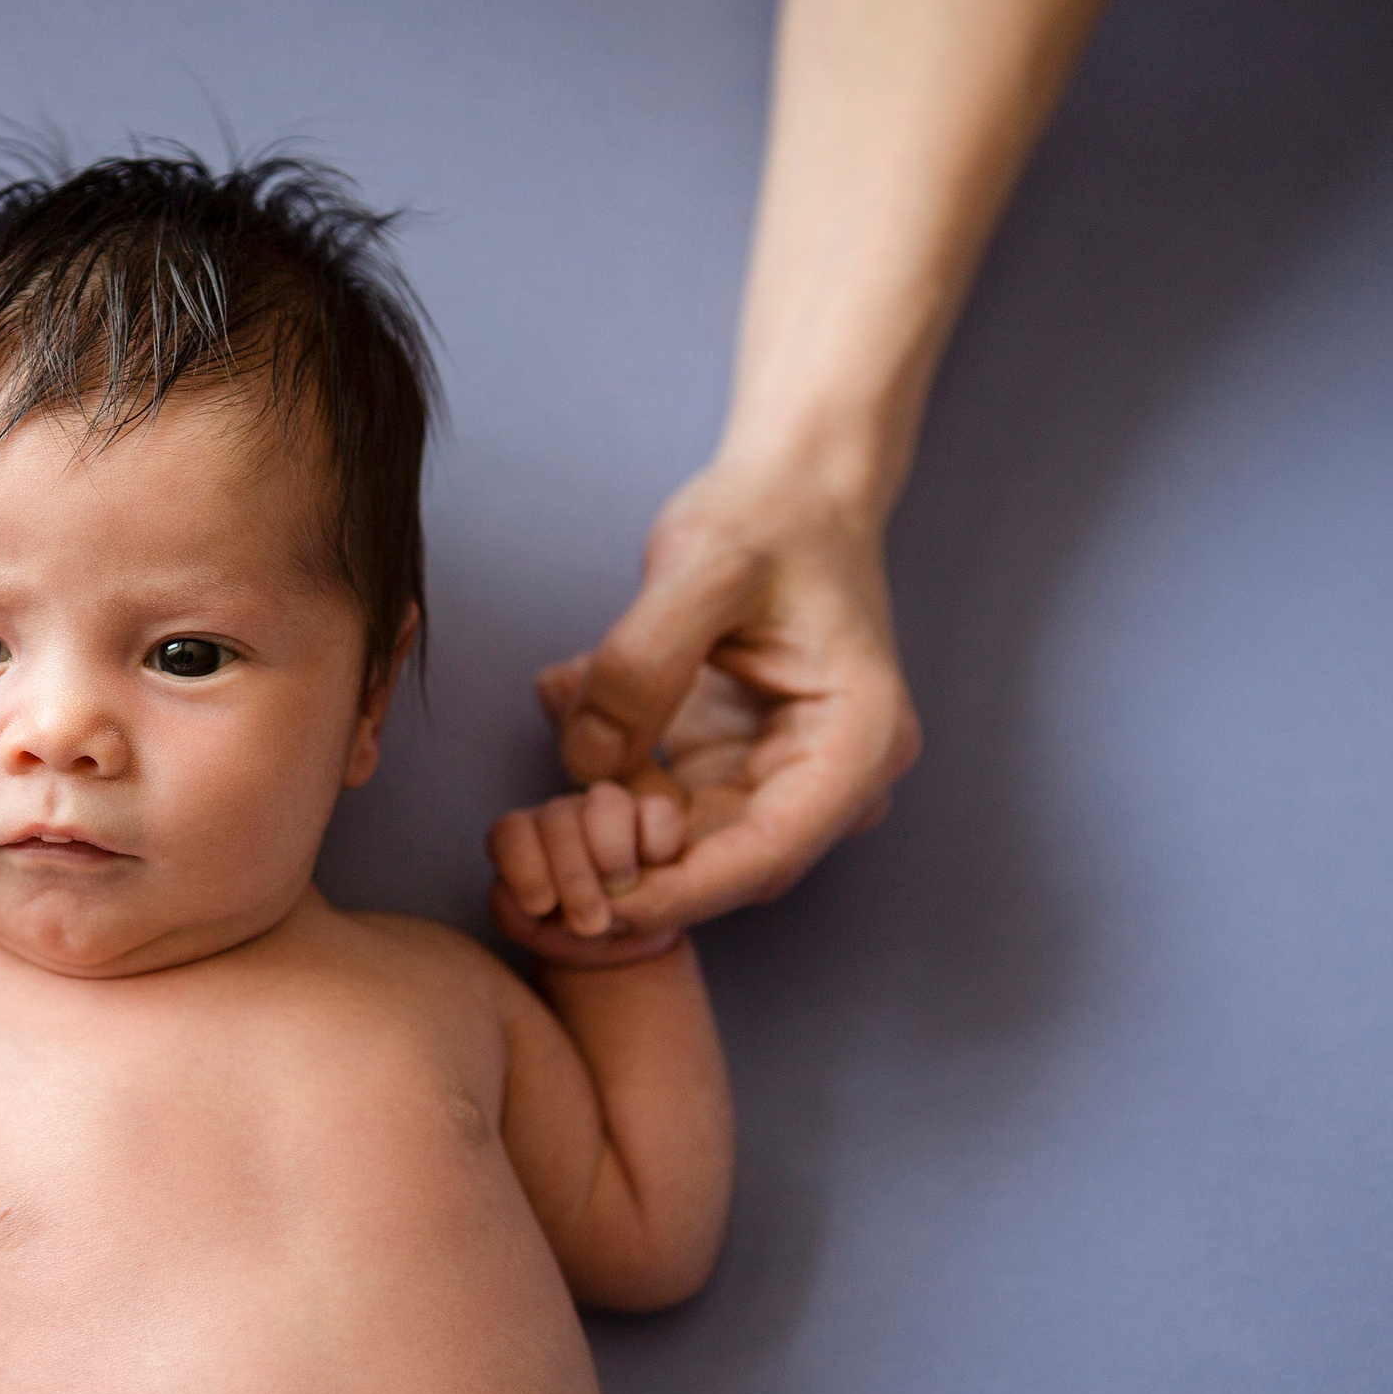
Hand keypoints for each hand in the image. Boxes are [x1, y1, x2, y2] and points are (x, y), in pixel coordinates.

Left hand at [496, 459, 920, 963]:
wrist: (787, 494)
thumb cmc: (765, 521)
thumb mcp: (703, 569)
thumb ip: (643, 662)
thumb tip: (588, 763)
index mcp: (857, 742)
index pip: (766, 853)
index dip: (676, 890)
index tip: (594, 899)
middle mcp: (830, 779)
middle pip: (721, 865)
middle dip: (626, 863)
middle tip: (536, 841)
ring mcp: (780, 778)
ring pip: (679, 841)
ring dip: (602, 810)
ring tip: (559, 705)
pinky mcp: (731, 766)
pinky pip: (656, 799)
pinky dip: (602, 766)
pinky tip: (568, 685)